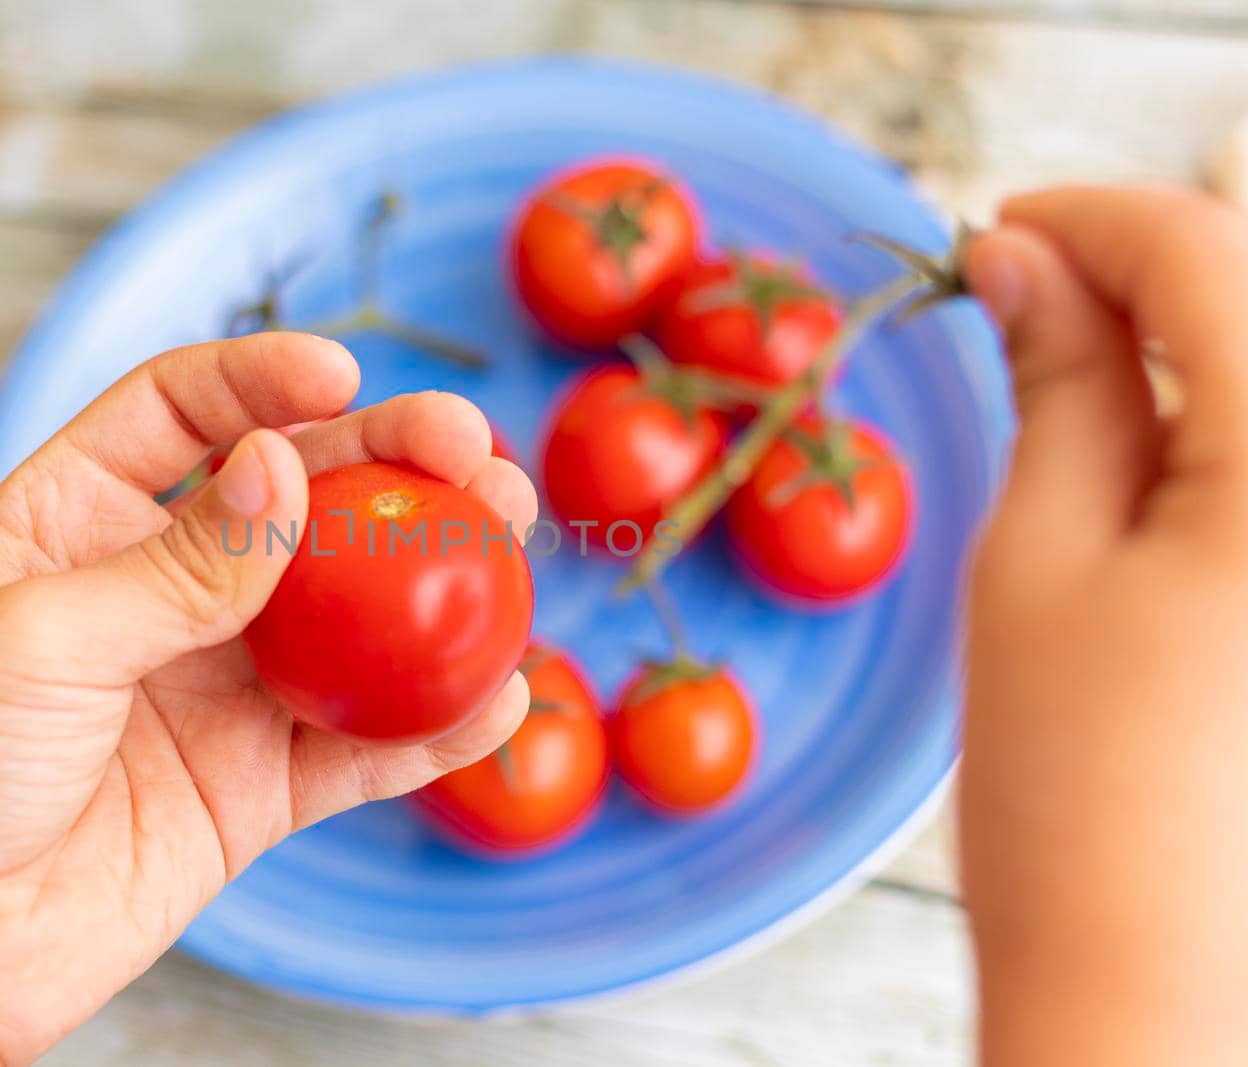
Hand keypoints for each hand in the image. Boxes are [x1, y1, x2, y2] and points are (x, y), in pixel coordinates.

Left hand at [0, 333, 535, 1065]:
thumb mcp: (37, 633)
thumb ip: (177, 564)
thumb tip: (284, 469)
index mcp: (78, 520)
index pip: (183, 412)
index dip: (262, 379)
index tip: (340, 375)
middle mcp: (163, 592)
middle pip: (301, 502)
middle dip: (391, 467)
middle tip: (473, 456)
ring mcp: (218, 689)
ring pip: (353, 620)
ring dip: (436, 587)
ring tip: (509, 550)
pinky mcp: (256, 788)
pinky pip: (362, 749)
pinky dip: (434, 730)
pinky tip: (500, 699)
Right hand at [961, 188, 1247, 1065]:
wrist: (1162, 989)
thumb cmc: (1079, 793)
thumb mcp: (1038, 559)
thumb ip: (1054, 381)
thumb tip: (1018, 255)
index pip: (1207, 254)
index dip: (1088, 216)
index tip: (991, 229)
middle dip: (1147, 265)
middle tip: (1023, 290)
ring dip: (1199, 337)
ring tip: (1084, 362)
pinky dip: (1234, 418)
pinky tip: (1165, 438)